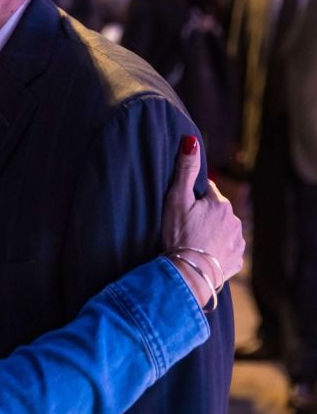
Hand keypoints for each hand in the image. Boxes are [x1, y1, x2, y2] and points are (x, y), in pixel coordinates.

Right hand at [162, 135, 244, 306]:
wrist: (188, 273)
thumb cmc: (179, 234)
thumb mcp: (177, 199)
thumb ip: (185, 170)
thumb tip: (191, 140)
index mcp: (220, 204)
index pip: (206, 192)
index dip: (192, 198)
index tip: (182, 207)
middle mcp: (235, 221)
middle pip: (216, 211)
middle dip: (203, 215)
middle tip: (184, 226)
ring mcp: (237, 242)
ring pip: (222, 230)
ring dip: (211, 232)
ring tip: (192, 242)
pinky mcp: (237, 261)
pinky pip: (226, 250)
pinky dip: (216, 250)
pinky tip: (202, 255)